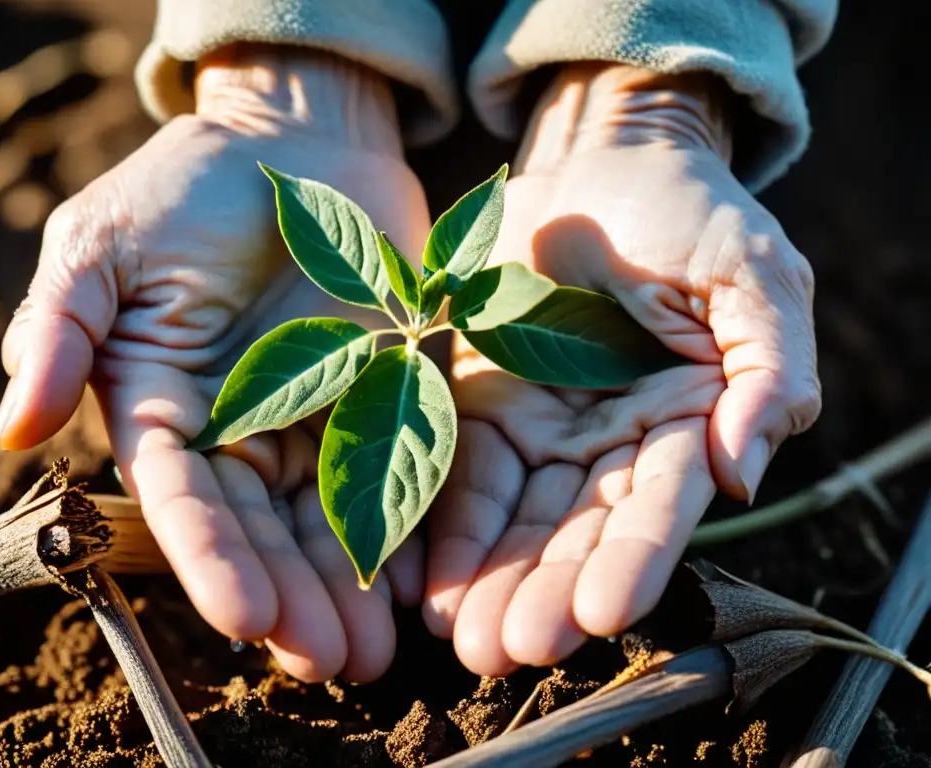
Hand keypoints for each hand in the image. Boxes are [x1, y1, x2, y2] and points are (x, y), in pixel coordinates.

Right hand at [0, 45, 430, 681]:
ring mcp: (318, 416)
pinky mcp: (387, 393)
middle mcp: (242, 429)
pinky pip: (400, 465)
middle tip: (332, 664)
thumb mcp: (100, 243)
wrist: (295, 142)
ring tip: (374, 653)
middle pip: (265, 527)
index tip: (246, 616)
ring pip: (331, 516)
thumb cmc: (184, 186)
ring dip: (350, 585)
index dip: (212, 557)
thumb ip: (59, 329)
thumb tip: (13, 428)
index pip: (183, 497)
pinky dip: (411, 523)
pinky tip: (425, 580)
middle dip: (294, 596)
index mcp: (167, 406)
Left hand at [423, 63, 820, 674]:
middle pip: (578, 531)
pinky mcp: (480, 405)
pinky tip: (421, 581)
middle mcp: (611, 443)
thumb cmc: (690, 213)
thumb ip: (768, 367)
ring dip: (489, 579)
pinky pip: (459, 473)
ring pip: (516, 519)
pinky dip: (442, 527)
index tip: (601, 615)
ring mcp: (543, 429)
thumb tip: (745, 468)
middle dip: (545, 593)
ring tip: (459, 638)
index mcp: (686, 423)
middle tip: (508, 651)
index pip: (660, 507)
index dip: (633, 561)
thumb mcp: (751, 275)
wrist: (600, 163)